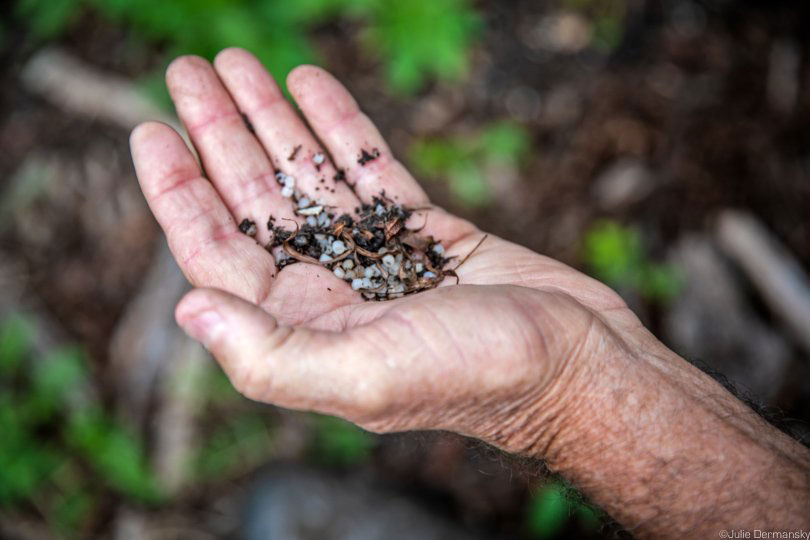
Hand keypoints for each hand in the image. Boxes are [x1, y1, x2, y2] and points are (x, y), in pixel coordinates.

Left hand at [130, 48, 637, 452]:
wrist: (576, 365)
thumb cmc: (478, 378)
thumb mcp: (366, 374)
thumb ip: (270, 355)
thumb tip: (186, 312)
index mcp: (302, 326)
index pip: (216, 249)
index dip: (178, 189)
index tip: (152, 127)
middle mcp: (329, 289)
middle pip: (255, 199)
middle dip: (220, 133)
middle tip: (191, 69)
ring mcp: (375, 256)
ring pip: (307, 176)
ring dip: (270, 119)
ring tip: (238, 64)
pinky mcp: (423, 232)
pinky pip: (367, 170)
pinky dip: (338, 127)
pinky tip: (310, 85)